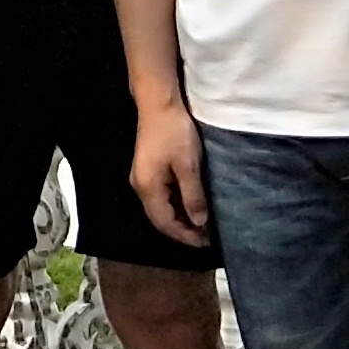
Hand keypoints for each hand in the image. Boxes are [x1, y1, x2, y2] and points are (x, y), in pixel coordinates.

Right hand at [127, 98, 212, 247]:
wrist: (159, 104)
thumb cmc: (175, 134)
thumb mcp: (189, 166)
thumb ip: (193, 197)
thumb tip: (199, 223)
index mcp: (148, 188)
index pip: (166, 223)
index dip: (186, 236)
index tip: (207, 243)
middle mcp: (140, 187)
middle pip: (160, 219)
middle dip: (182, 231)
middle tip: (208, 238)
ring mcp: (142, 178)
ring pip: (160, 209)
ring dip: (180, 219)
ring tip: (203, 224)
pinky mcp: (148, 170)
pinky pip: (161, 198)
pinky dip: (176, 206)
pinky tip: (191, 205)